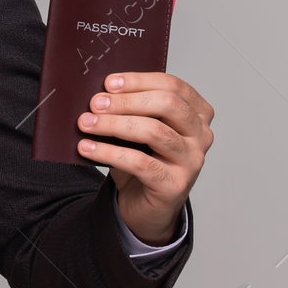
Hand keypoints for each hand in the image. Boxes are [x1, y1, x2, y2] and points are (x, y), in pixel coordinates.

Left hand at [76, 72, 212, 245]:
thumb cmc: (144, 159)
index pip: (173, 86)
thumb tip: (99, 94)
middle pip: (167, 105)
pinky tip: (87, 148)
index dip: (139, 81)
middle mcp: (201, 135)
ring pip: (154, 132)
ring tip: (86, 123)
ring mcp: (192, 161)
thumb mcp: (139, 130)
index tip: (108, 83)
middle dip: (127, 101)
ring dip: (114, 124)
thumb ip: (130, 110)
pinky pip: (139, 162)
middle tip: (95, 103)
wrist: (145, 205)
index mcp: (197, 113)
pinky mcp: (175, 185)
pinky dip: (108, 152)